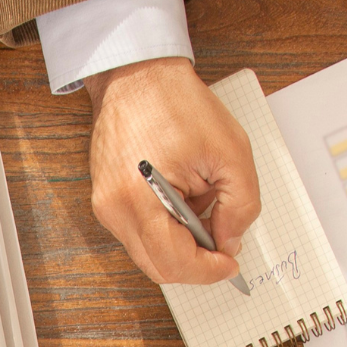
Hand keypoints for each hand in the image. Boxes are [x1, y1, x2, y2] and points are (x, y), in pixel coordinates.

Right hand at [86, 57, 260, 285]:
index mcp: (140, 198)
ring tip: (200, 205)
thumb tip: (230, 241)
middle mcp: (115, 209)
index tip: (230, 263)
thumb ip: (241, 205)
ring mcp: (106, 207)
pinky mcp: (105, 201)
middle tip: (222, 240)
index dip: (208, 271)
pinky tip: (181, 199)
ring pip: (149, 254)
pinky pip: (140, 235)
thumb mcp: (231, 151)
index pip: (174, 262)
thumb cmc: (176, 103)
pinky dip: (166, 229)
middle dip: (196, 262)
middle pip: (159, 268)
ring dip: (181, 244)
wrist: (138, 76)